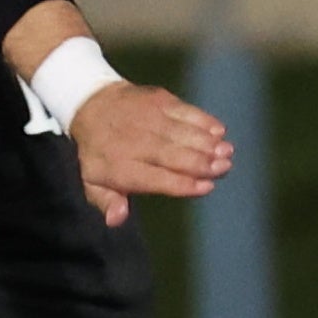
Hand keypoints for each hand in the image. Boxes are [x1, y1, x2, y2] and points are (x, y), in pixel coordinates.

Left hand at [67, 81, 231, 227]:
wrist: (91, 104)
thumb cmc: (99, 152)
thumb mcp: (91, 181)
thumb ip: (106, 201)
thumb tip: (116, 218)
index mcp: (119, 166)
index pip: (155, 178)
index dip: (182, 183)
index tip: (206, 187)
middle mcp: (134, 141)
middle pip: (172, 154)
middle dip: (201, 162)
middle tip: (224, 167)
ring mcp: (147, 117)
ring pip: (181, 132)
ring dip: (207, 142)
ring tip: (227, 151)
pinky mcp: (158, 99)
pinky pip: (183, 110)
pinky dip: (202, 120)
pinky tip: (219, 130)